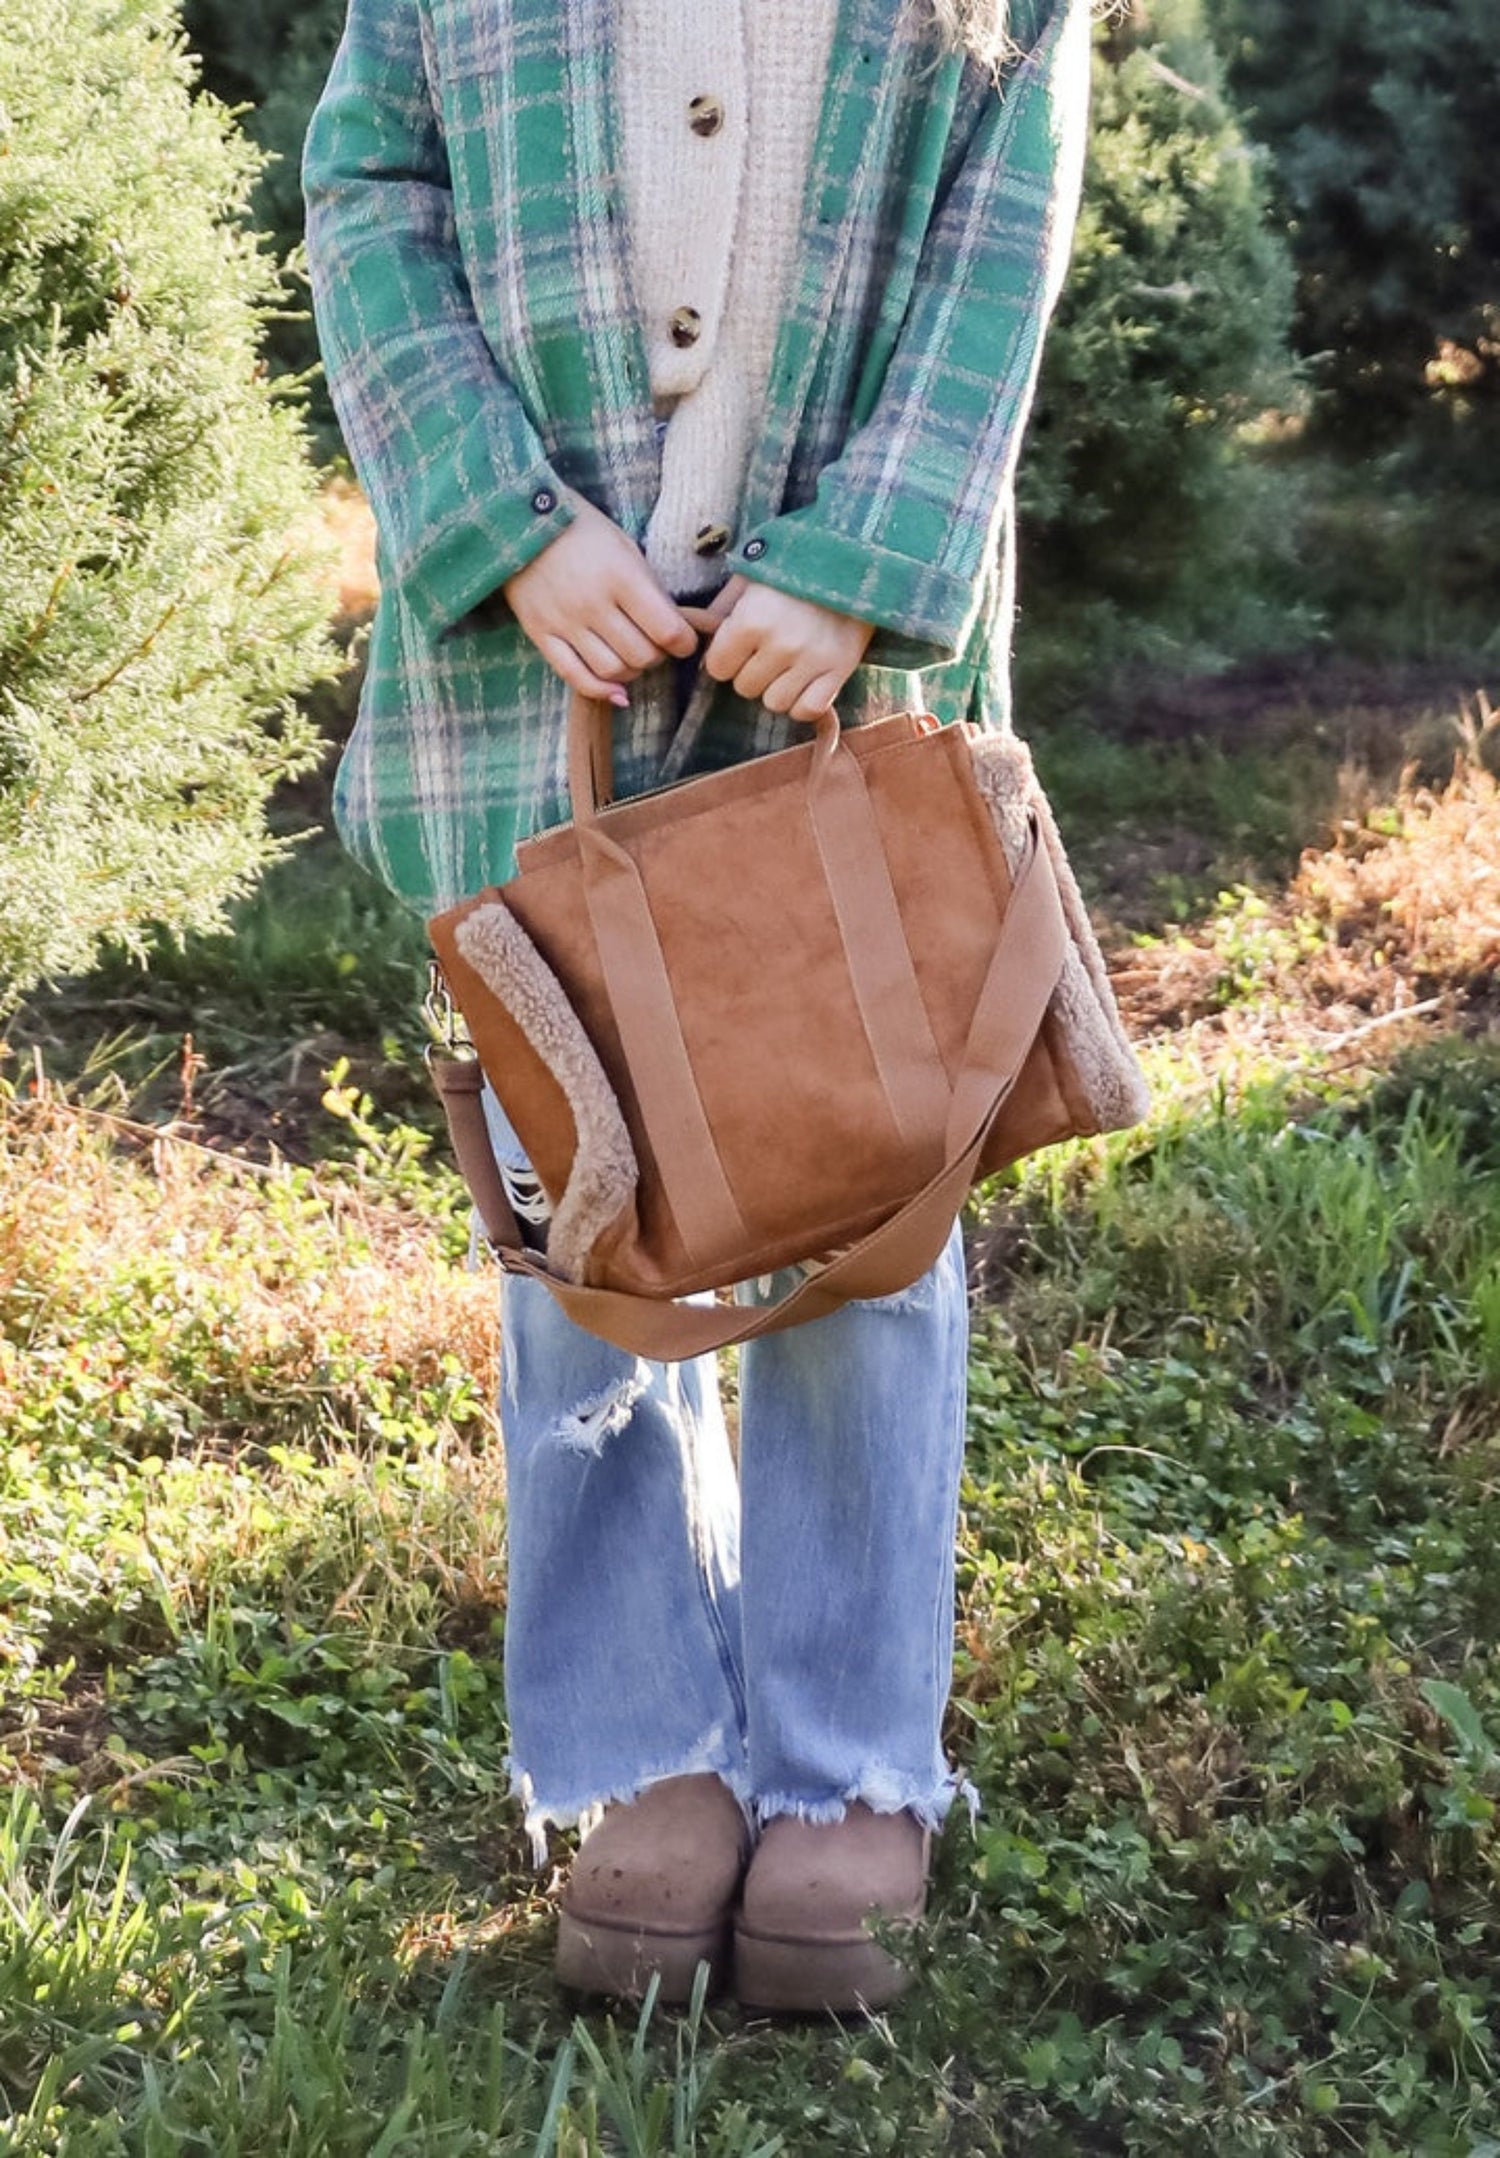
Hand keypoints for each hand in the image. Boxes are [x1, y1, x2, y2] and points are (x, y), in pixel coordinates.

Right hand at [504, 493, 697, 706]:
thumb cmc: (582, 531)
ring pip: (613, 671)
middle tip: (655, 644)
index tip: (684, 641)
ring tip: (632, 656)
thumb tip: (673, 626)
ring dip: (632, 671)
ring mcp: (565, 622)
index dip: (685, 643)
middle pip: (642, 655)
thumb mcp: (625, 547)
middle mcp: (593, 603)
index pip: (667, 630)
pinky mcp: (541, 634)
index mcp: (621, 576)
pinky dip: (600, 690)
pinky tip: (616, 691)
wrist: (521, 523)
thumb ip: (648, 588)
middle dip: (658, 656)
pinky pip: (575, 676)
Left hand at [699, 577, 874, 720]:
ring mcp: (812, 660)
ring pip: (775, 703)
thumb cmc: (794, 567)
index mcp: (752, 620)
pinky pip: (808, 710)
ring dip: (777, 689)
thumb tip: (698, 643)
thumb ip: (722, 610)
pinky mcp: (840, 670)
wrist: (853, 559)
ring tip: (788, 664)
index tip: (740, 645)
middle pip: (745, 688)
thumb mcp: (750, 577)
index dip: (726, 658)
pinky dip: (804, 702)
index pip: (718, 668)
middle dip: (751, 672)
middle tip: (768, 650)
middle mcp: (780, 645)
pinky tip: (806, 682)